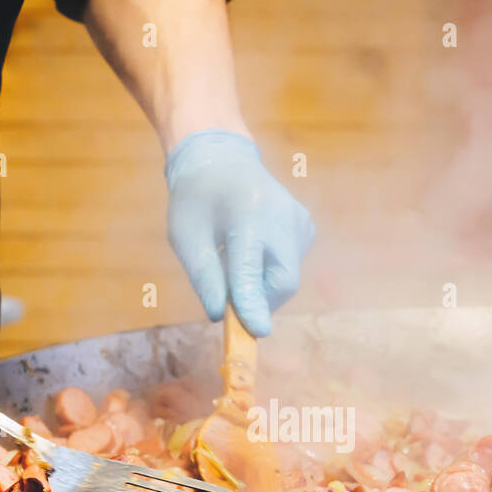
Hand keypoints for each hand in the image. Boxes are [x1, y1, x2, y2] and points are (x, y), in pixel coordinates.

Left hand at [165, 131, 314, 336]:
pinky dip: (268, 272)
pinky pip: (289, 266)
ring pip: (287, 277)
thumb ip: (204, 276)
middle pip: (282, 280)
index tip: (257, 332)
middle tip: (229, 302)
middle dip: (258, 301)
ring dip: (260, 286)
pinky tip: (250, 248)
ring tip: (233, 259)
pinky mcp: (306, 227)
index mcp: (247, 211)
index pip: (251, 266)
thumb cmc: (196, 201)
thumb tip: (221, 316)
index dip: (253, 301)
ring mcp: (300, 220)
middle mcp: (283, 214)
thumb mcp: (185, 236)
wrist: (221, 160)